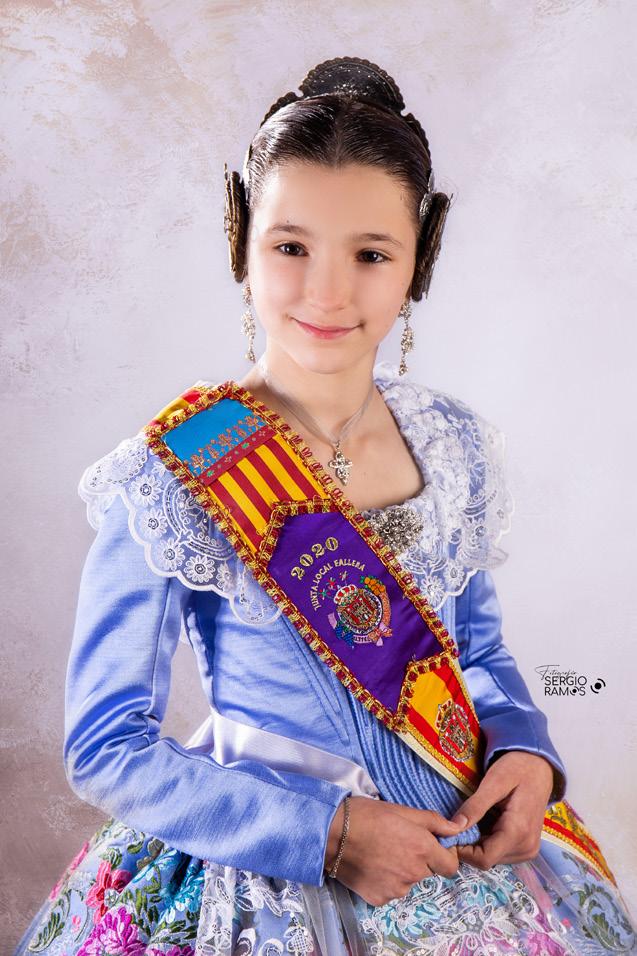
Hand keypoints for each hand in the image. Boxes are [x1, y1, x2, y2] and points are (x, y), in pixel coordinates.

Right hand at [324, 796, 463, 906]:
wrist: (331, 834)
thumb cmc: (367, 815)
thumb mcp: (402, 810)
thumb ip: (434, 821)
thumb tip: (459, 827)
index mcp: (423, 849)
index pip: (450, 865)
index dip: (444, 855)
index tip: (431, 846)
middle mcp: (414, 873)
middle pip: (428, 871)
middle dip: (419, 860)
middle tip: (398, 843)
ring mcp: (396, 889)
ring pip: (408, 881)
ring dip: (401, 871)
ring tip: (380, 853)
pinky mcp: (379, 898)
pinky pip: (390, 891)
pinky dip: (384, 881)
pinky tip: (371, 865)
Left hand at [452, 750, 554, 869]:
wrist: (539, 767)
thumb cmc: (517, 769)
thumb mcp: (493, 782)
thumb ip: (475, 806)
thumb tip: (453, 828)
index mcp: (518, 832)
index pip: (484, 859)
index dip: (462, 850)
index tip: (449, 832)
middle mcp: (526, 847)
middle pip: (487, 860)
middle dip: (469, 845)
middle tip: (460, 821)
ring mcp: (528, 849)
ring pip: (492, 858)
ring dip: (478, 843)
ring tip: (476, 818)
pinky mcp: (527, 848)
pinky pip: (500, 852)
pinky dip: (488, 841)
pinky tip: (487, 822)